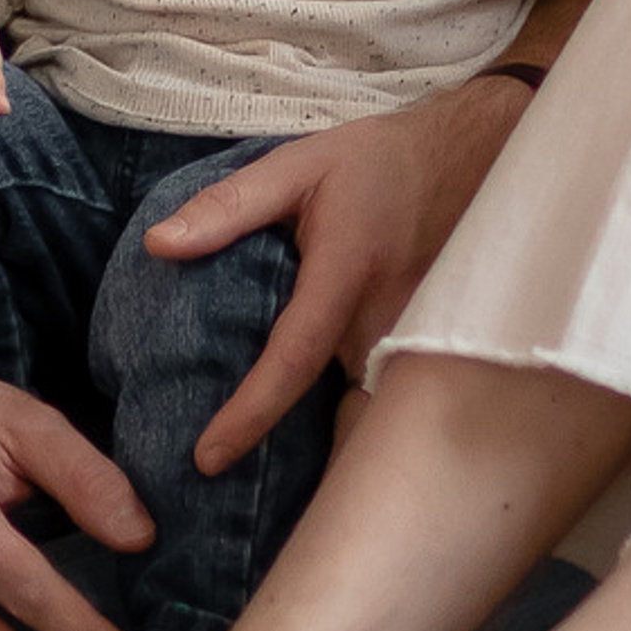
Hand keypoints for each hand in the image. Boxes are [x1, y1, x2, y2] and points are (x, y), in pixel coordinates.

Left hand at [143, 72, 530, 477]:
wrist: (471, 161)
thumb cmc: (379, 162)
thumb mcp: (298, 164)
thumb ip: (229, 206)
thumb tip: (158, 245)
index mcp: (345, 275)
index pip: (293, 360)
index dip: (250, 414)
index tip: (208, 459)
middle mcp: (385, 321)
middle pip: (327, 399)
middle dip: (284, 440)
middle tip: (222, 469)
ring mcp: (416, 342)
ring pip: (360, 404)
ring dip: (321, 429)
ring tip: (264, 466)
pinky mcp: (430, 349)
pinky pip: (384, 393)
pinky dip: (352, 414)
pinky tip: (320, 429)